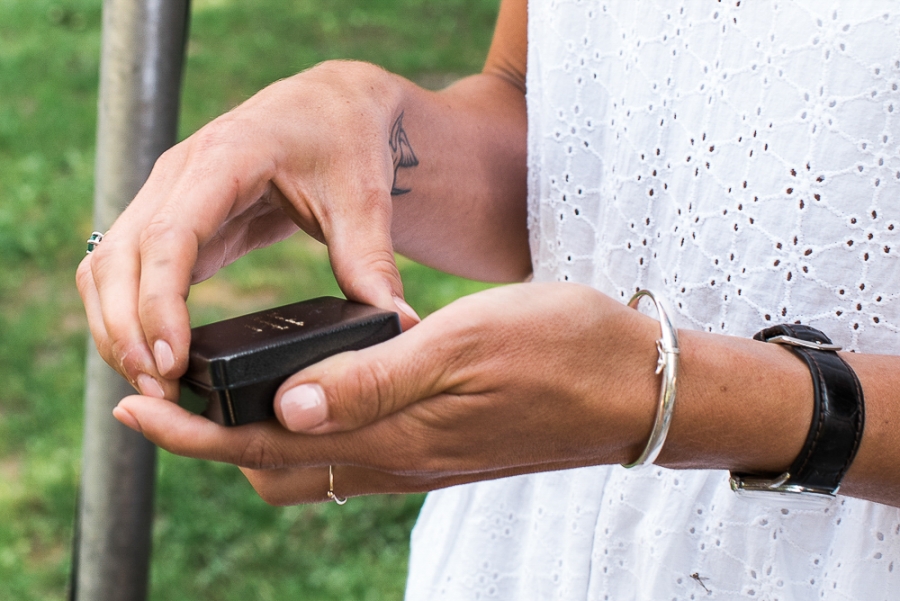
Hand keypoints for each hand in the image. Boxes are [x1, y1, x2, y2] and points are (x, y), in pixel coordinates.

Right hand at [76, 61, 420, 400]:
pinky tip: (149, 357)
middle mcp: (179, 174)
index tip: (170, 360)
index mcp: (225, 159)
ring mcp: (167, 195)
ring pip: (107, 267)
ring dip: (116, 328)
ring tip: (150, 385)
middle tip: (157, 390)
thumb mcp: (364, 198)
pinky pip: (125, 270)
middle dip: (126, 330)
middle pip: (120, 258)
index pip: (170, 236)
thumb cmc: (345, 141)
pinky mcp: (172, 220)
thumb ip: (372, 261)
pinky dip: (125, 314)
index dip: (160, 302)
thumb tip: (401, 325)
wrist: (330, 106)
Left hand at [112, 283, 663, 503]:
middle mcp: (397, 457)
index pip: (266, 441)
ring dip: (256, 432)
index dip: (194, 428)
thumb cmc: (561, 349)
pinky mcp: (438, 447)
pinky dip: (306, 427)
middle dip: (212, 436)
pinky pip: (349, 451)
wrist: (637, 386)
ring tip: (225, 388)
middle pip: (275, 463)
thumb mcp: (466, 346)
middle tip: (172, 390)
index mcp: (396, 432)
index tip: (135, 404)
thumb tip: (283, 405)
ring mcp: (419, 457)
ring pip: (309, 461)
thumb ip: (374, 380)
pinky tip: (307, 392)